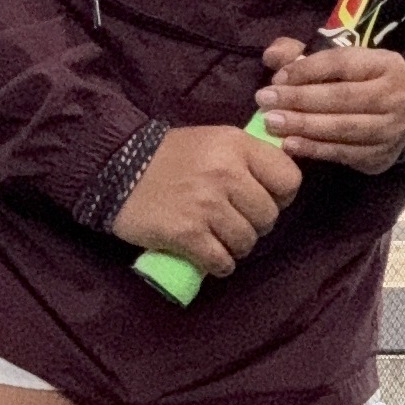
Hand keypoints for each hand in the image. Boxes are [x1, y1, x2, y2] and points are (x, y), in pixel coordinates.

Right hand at [109, 124, 298, 274]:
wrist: (115, 168)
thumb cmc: (170, 157)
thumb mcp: (215, 141)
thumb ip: (248, 158)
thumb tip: (281, 187)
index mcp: (236, 145)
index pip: (289, 180)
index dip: (281, 196)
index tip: (263, 199)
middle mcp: (225, 173)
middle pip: (269, 217)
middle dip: (255, 224)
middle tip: (233, 221)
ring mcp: (206, 204)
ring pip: (247, 242)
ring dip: (234, 247)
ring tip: (216, 237)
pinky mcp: (186, 233)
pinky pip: (221, 262)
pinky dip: (217, 264)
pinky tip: (206, 254)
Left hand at [256, 36, 404, 174]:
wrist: (391, 123)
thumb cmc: (355, 86)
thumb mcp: (334, 64)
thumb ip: (300, 55)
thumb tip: (271, 55)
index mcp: (386, 64)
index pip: (341, 63)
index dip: (306, 70)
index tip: (276, 78)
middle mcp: (396, 96)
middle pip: (342, 97)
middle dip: (299, 99)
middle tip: (264, 100)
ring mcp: (391, 129)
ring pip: (342, 127)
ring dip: (303, 126)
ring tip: (272, 123)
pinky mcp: (381, 156)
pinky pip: (343, 153)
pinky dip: (314, 150)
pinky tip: (290, 145)